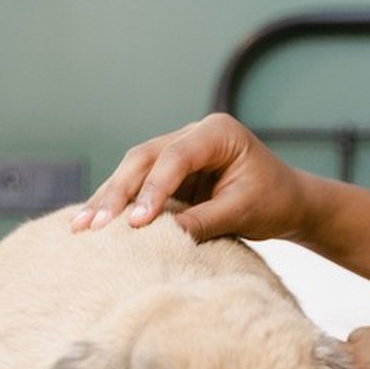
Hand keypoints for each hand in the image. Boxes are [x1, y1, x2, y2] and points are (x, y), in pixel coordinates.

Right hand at [70, 113, 301, 241]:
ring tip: (80, 227)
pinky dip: (119, 203)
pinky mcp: (171, 171)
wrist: (289, 202)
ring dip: (108, 198)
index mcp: (218, 132)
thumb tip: (162, 236)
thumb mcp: (242, 212)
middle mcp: (194, 133)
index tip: (135, 223)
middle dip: (117, 192)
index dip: (152, 189)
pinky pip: (138, 183)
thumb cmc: (273, 202)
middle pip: (145, 157)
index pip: (175, 157)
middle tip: (92, 224)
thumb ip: (203, 220)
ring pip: (134, 168)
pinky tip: (93, 221)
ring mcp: (180, 149)